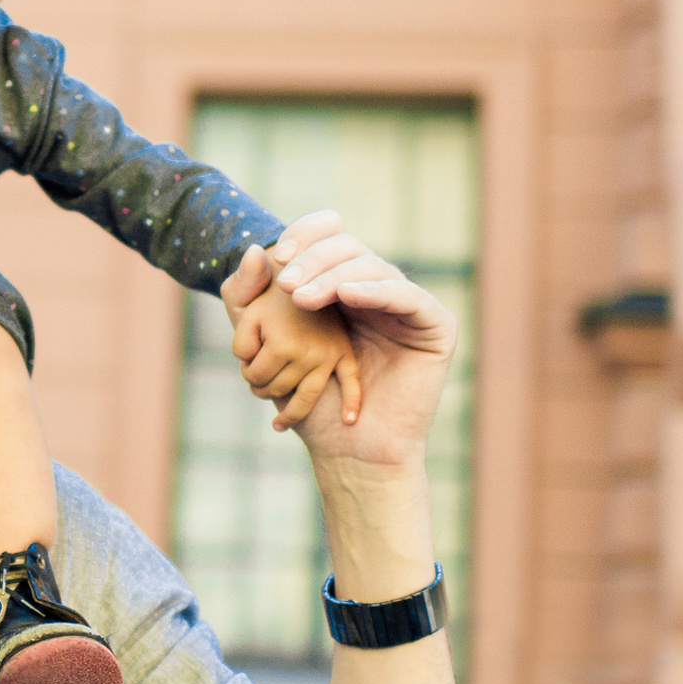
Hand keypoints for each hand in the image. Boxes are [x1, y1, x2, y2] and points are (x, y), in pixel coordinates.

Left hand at [222, 218, 455, 472]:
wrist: (349, 449)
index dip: (307, 234)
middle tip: (286, 285)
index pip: (329, 235)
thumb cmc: (310, 401)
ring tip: (301, 300)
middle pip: (348, 248)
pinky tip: (347, 294)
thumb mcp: (262, 344)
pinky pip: (408, 296)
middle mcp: (377, 288)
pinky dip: (377, 290)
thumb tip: (250, 249)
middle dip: (314, 260)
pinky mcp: (435, 325)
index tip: (279, 252)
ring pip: (374, 267)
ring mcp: (407, 305)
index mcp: (342, 284)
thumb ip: (247, 300)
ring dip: (333, 277)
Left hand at [228, 273, 360, 430]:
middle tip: (259, 373)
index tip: (249, 355)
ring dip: (290, 411)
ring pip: (305, 397)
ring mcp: (329, 355)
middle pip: (277, 388)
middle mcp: (309, 353)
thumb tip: (246, 330)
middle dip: (262, 386)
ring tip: (279, 418)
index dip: (245, 368)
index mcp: (282, 342)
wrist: (299, 272)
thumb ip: (238, 316)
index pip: (254, 375)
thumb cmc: (264, 290)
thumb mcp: (242, 296)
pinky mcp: (344, 354)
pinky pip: (352, 382)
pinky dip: (352, 403)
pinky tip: (348, 420)